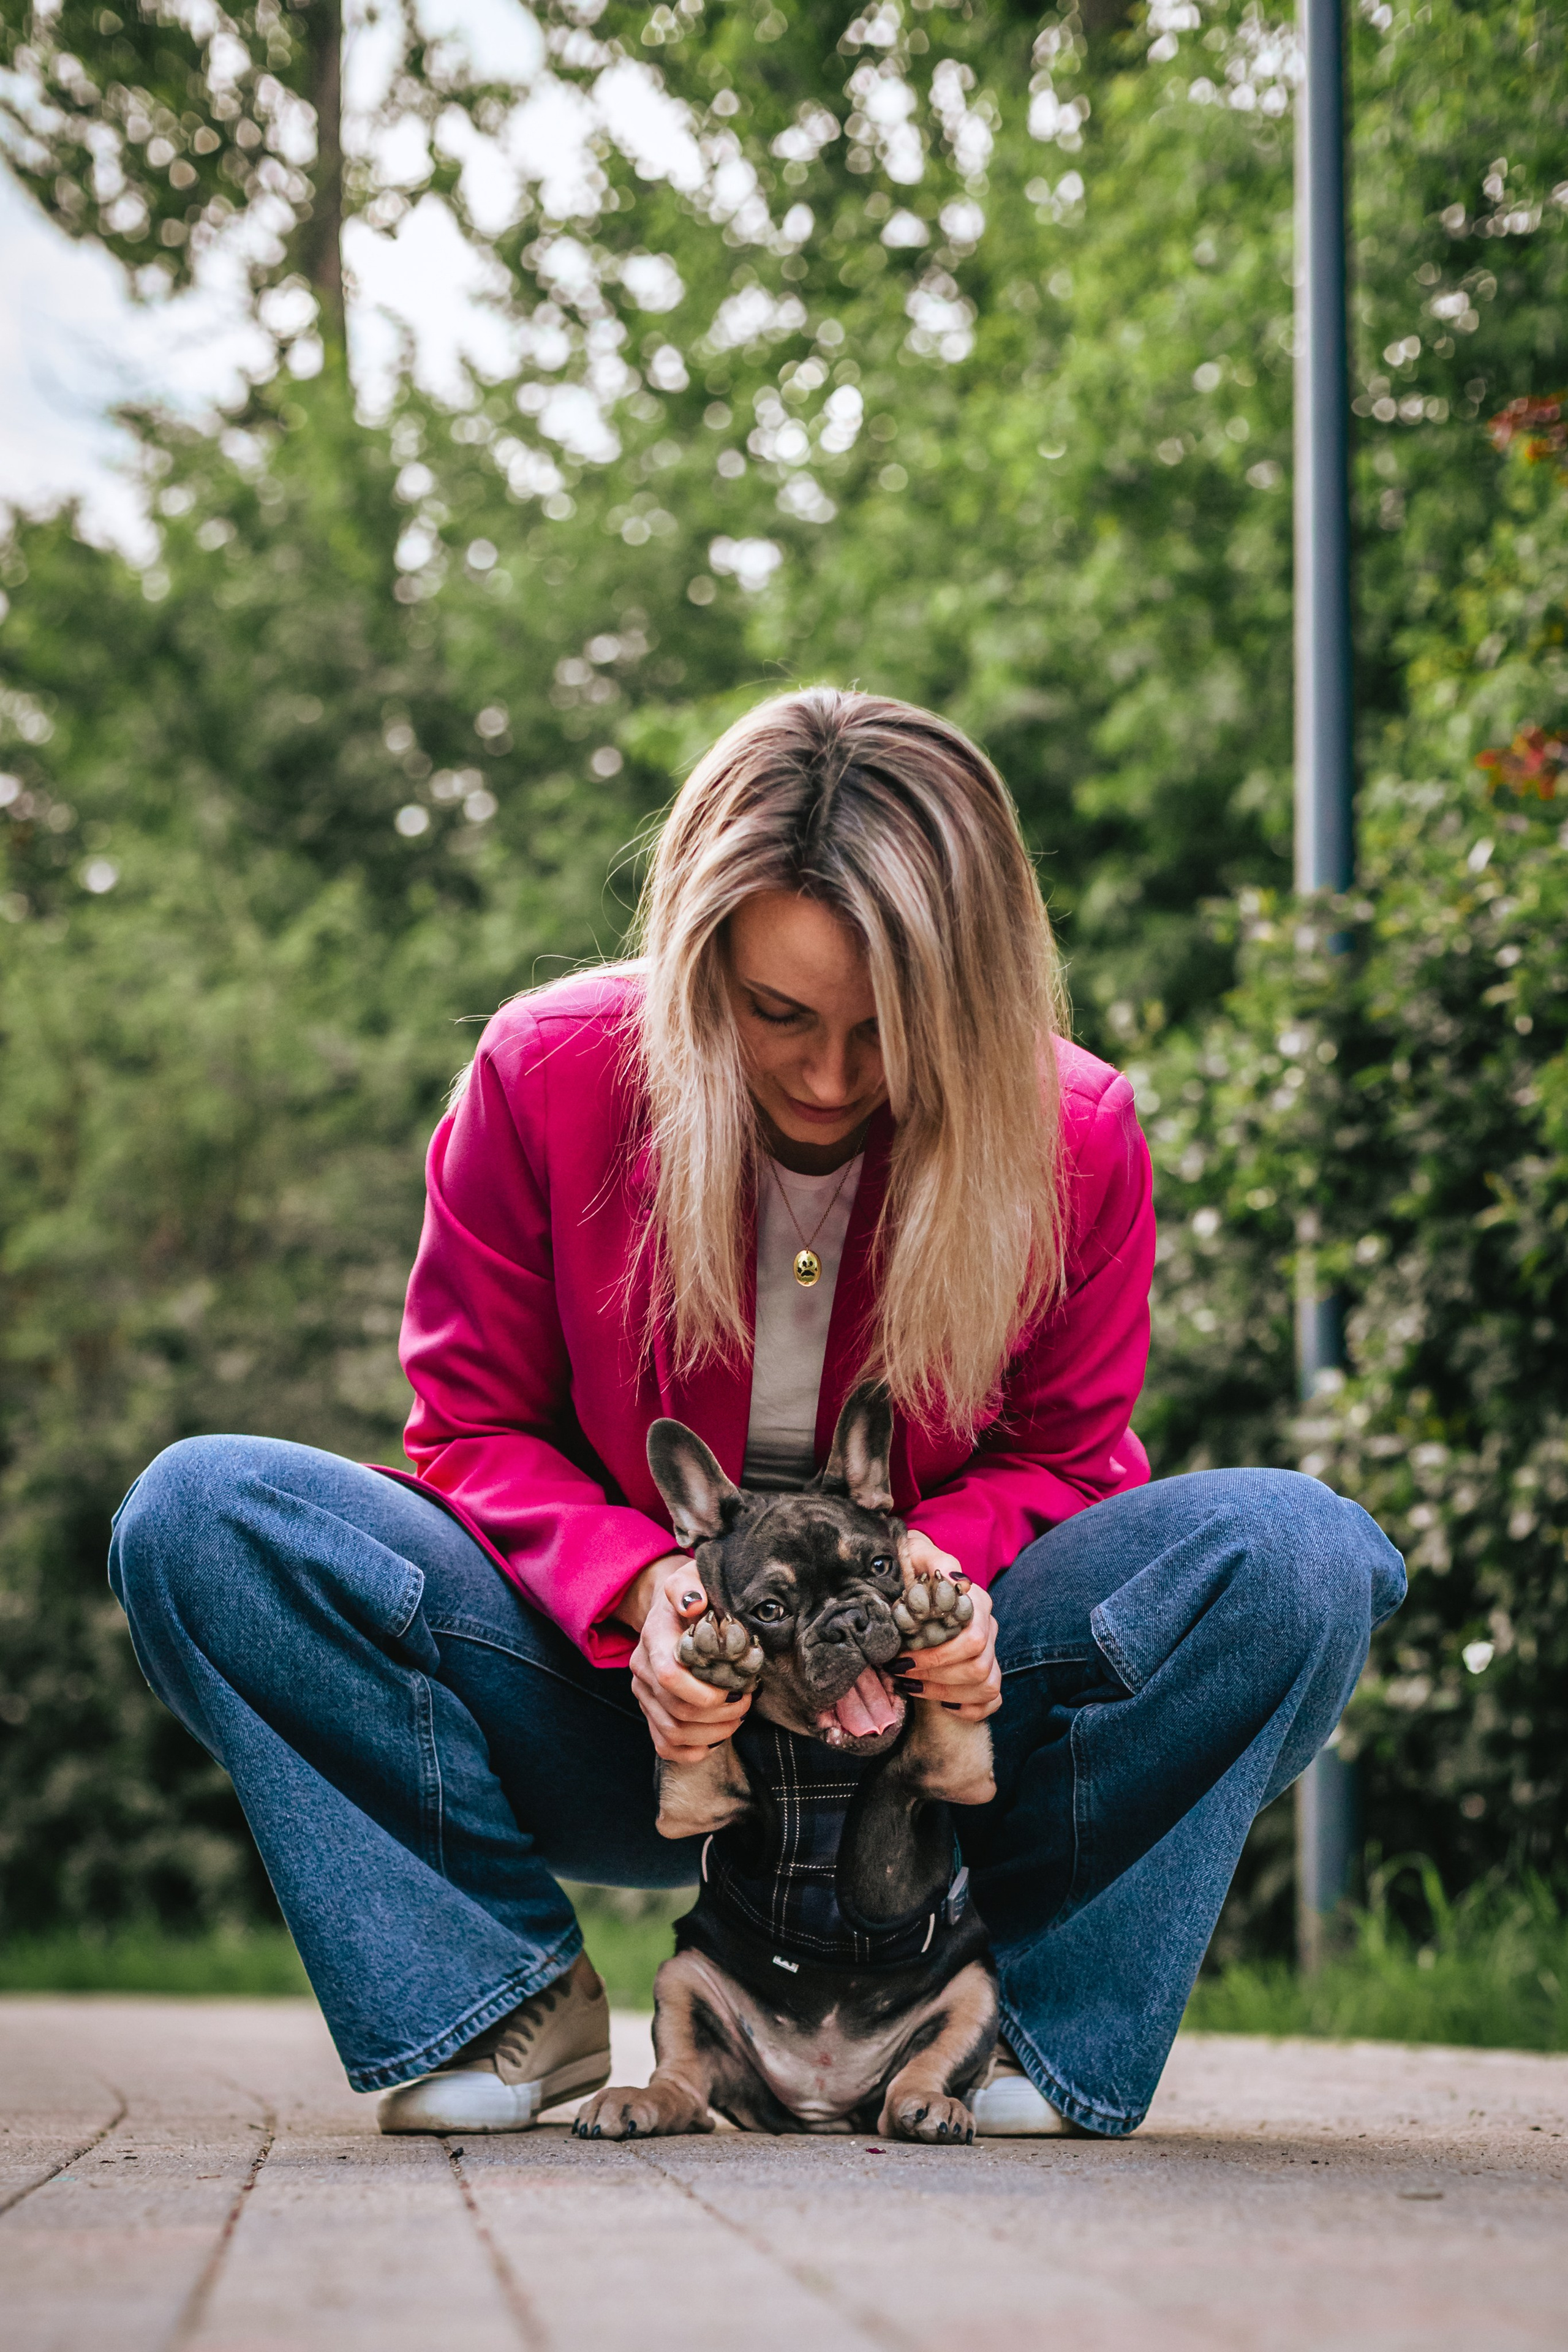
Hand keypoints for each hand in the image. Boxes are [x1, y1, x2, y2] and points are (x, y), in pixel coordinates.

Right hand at [625, 1558, 753, 1765]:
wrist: (670, 1609)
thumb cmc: (691, 1595)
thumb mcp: (691, 1577)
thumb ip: (689, 1586)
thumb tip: (694, 1604)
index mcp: (653, 1639)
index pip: (669, 1676)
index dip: (704, 1691)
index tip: (735, 1686)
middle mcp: (642, 1671)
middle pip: (676, 1711)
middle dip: (720, 1714)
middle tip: (746, 1700)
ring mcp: (644, 1694)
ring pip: (672, 1734)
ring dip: (712, 1734)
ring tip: (738, 1718)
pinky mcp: (650, 1711)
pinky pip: (665, 1746)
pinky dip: (694, 1750)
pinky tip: (718, 1736)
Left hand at [894, 1530, 1000, 1722]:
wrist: (911, 1574)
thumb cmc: (911, 1567)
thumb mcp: (917, 1555)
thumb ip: (936, 1561)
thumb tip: (953, 1579)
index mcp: (977, 1604)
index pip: (974, 1640)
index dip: (938, 1656)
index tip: (902, 1658)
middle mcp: (988, 1628)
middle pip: (979, 1668)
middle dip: (936, 1676)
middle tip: (901, 1673)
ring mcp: (990, 1652)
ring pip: (987, 1686)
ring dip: (946, 1692)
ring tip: (912, 1686)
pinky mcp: (985, 1673)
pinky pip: (991, 1701)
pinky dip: (969, 1708)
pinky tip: (942, 1703)